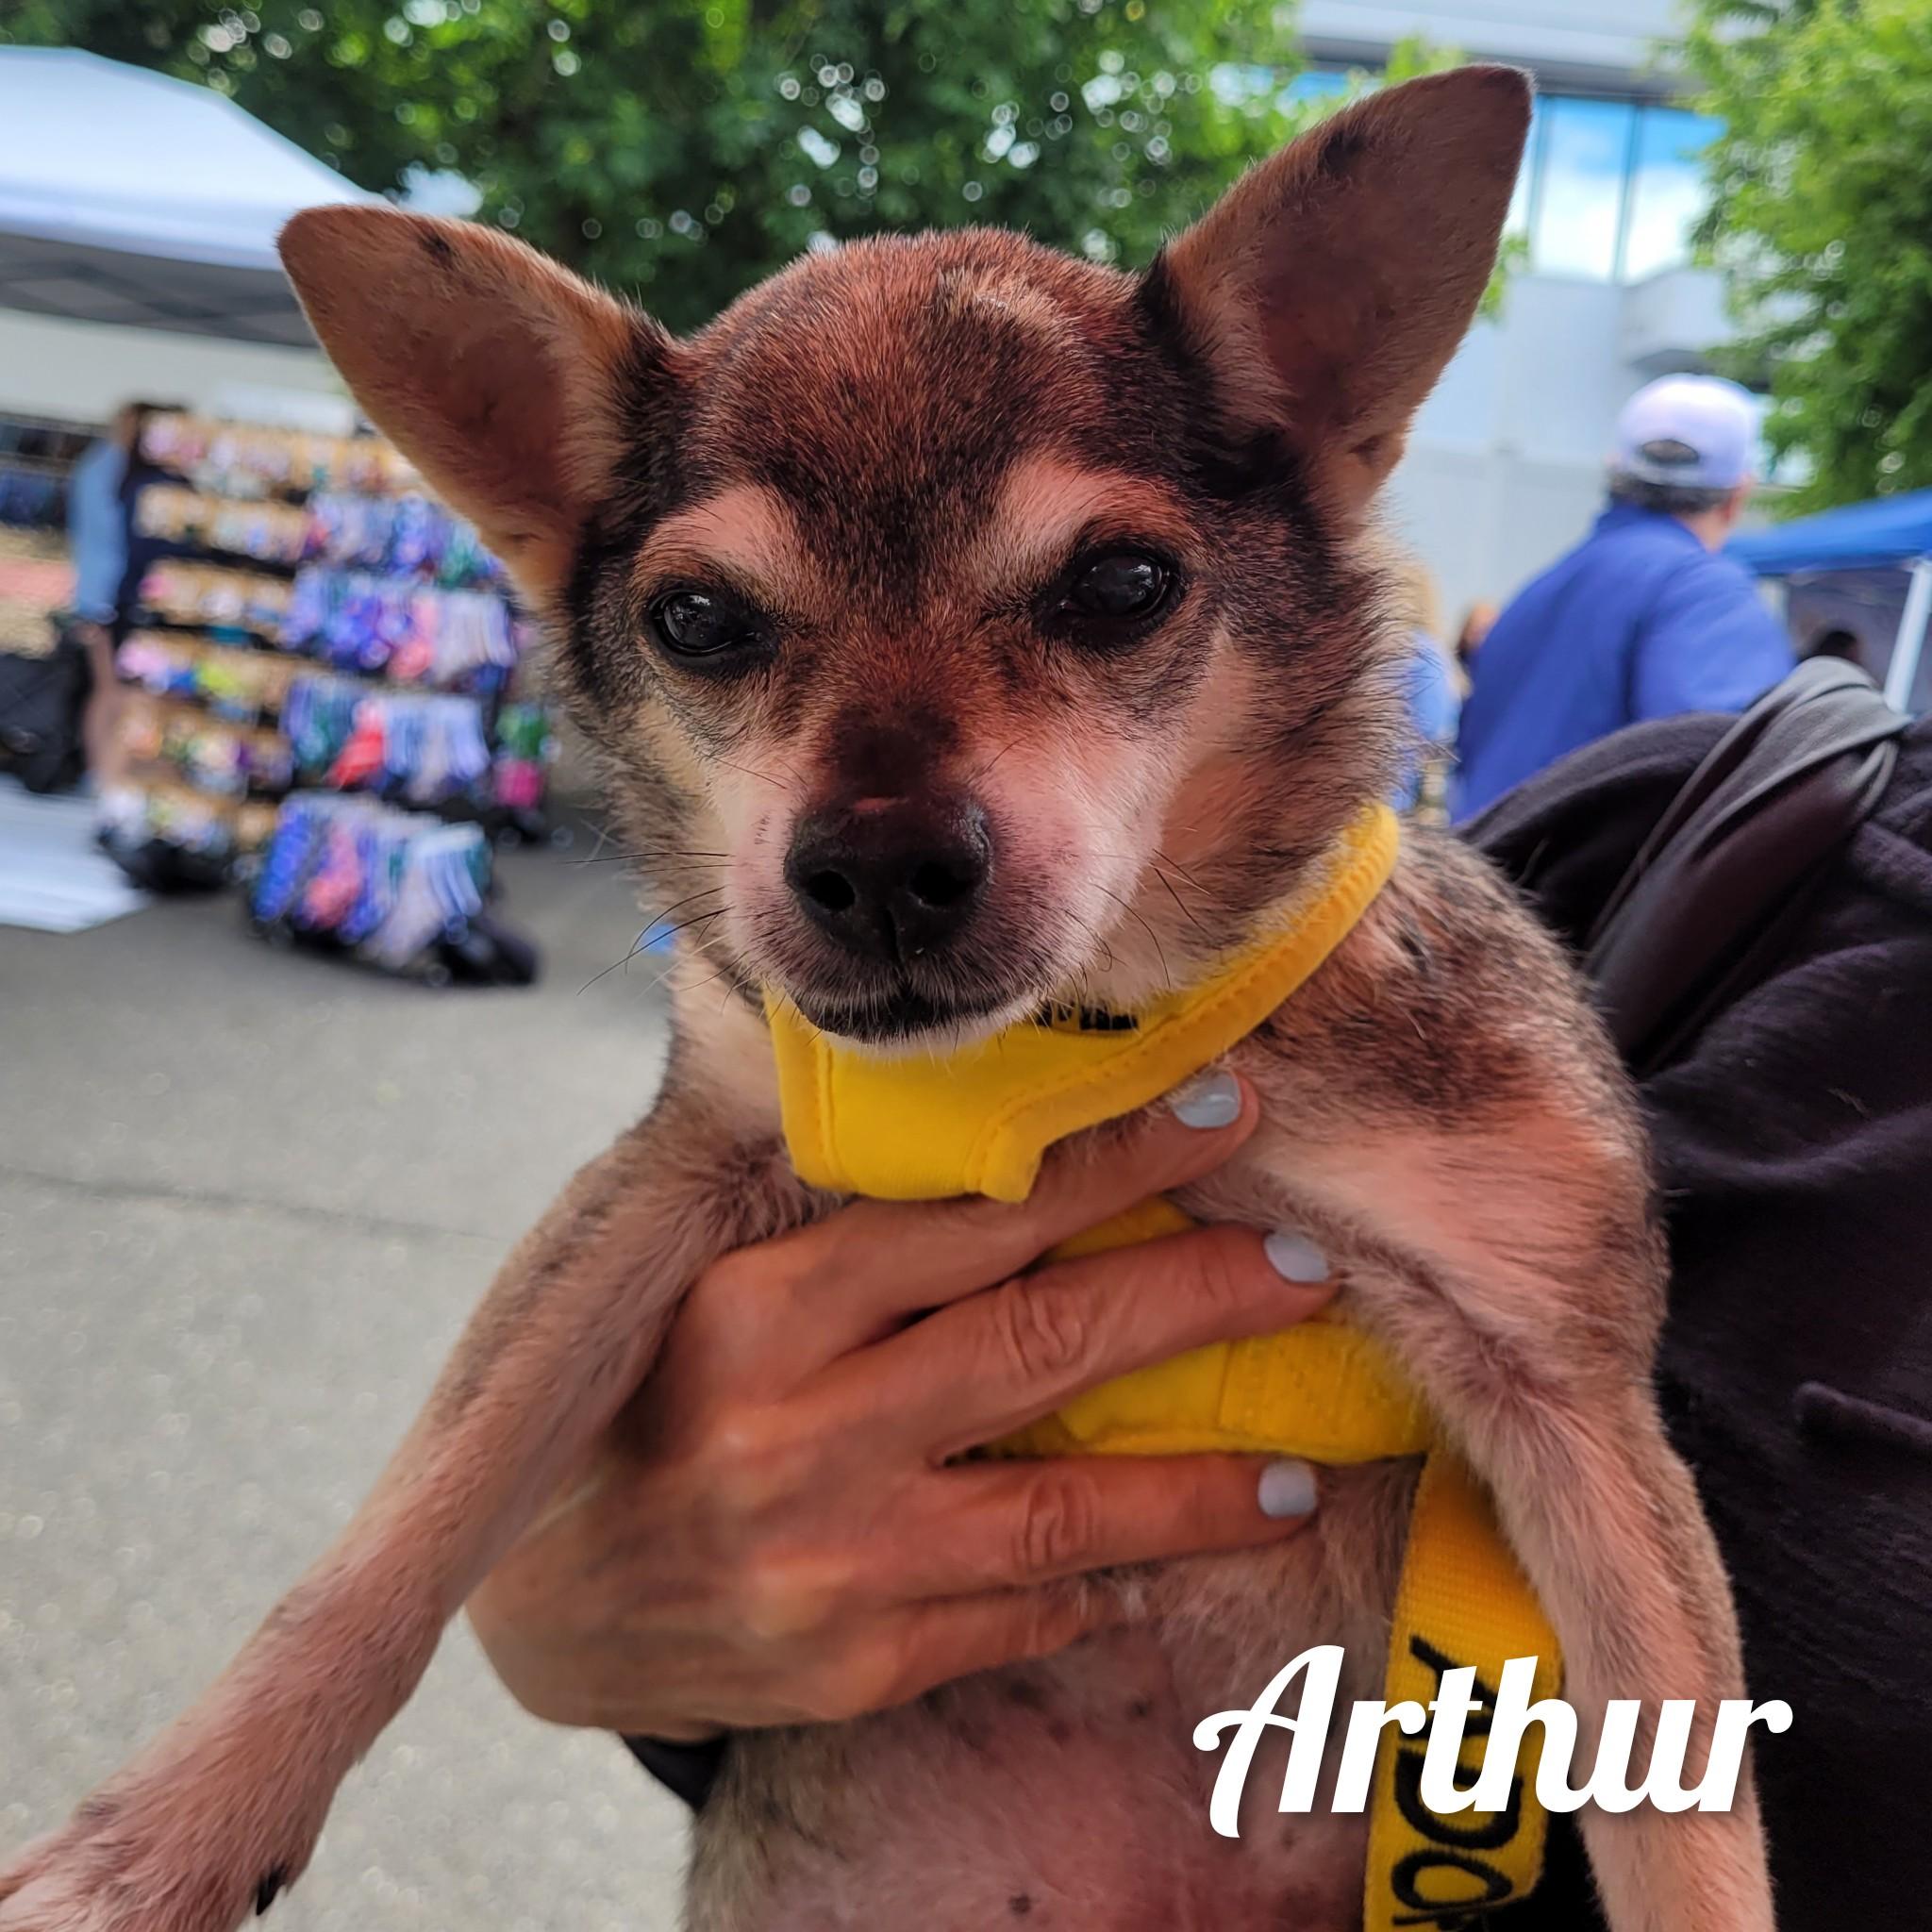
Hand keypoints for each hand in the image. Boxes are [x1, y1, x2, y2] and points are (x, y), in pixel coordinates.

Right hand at [465, 1072, 1334, 1738]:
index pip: (969, 1219)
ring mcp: (829, 1565)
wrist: (543, 1604)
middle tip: (1305, 1265)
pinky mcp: (853, 1668)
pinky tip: (1172, 1557)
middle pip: (1042, 1348)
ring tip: (1295, 1464)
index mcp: (752, 1312)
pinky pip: (1018, 1616)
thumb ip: (843, 1233)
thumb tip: (1025, 1150)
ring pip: (1062, 1512)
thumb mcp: (708, 1291)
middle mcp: (794, 1436)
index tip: (1216, 1118)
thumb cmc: (645, 1405)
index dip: (1111, 1165)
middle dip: (1195, 1297)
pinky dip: (1107, 1581)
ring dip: (1197, 1483)